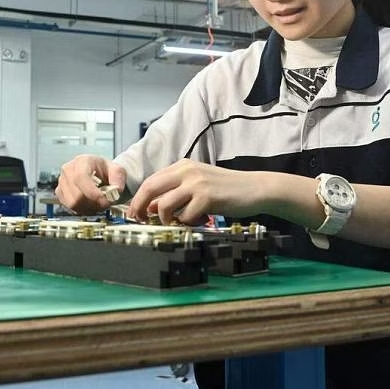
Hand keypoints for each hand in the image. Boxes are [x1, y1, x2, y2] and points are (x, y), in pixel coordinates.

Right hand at [55, 155, 126, 215]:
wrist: (97, 173)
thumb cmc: (104, 170)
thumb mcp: (116, 169)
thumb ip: (118, 177)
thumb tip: (116, 189)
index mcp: (82, 161)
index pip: (81, 177)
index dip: (92, 192)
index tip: (104, 200)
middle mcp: (68, 170)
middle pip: (76, 194)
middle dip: (94, 203)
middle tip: (106, 204)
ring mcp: (62, 182)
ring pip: (73, 203)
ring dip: (89, 208)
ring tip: (99, 204)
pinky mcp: (60, 193)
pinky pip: (70, 207)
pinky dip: (82, 210)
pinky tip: (90, 205)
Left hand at [127, 159, 261, 224]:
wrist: (254, 188)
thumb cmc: (225, 189)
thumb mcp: (197, 184)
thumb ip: (176, 192)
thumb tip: (152, 207)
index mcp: (182, 166)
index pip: (151, 180)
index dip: (139, 198)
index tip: (135, 213)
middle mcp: (187, 171)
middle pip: (150, 188)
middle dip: (140, 207)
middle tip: (139, 221)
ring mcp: (196, 183)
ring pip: (164, 204)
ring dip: (166, 219)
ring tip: (179, 222)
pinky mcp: (207, 197)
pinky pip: (186, 216)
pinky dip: (189, 223)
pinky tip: (200, 221)